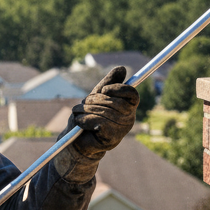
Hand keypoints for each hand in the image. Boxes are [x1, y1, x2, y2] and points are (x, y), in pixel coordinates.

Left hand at [56, 66, 138, 181]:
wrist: (77, 141)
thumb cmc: (88, 116)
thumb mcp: (97, 96)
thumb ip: (109, 83)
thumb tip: (122, 68)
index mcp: (128, 107)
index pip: (132, 94)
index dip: (118, 88)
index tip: (104, 89)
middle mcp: (129, 119)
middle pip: (116, 101)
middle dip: (95, 99)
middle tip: (84, 102)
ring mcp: (122, 130)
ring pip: (104, 111)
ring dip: (86, 110)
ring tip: (78, 112)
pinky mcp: (112, 139)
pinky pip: (99, 122)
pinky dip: (85, 120)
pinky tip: (80, 122)